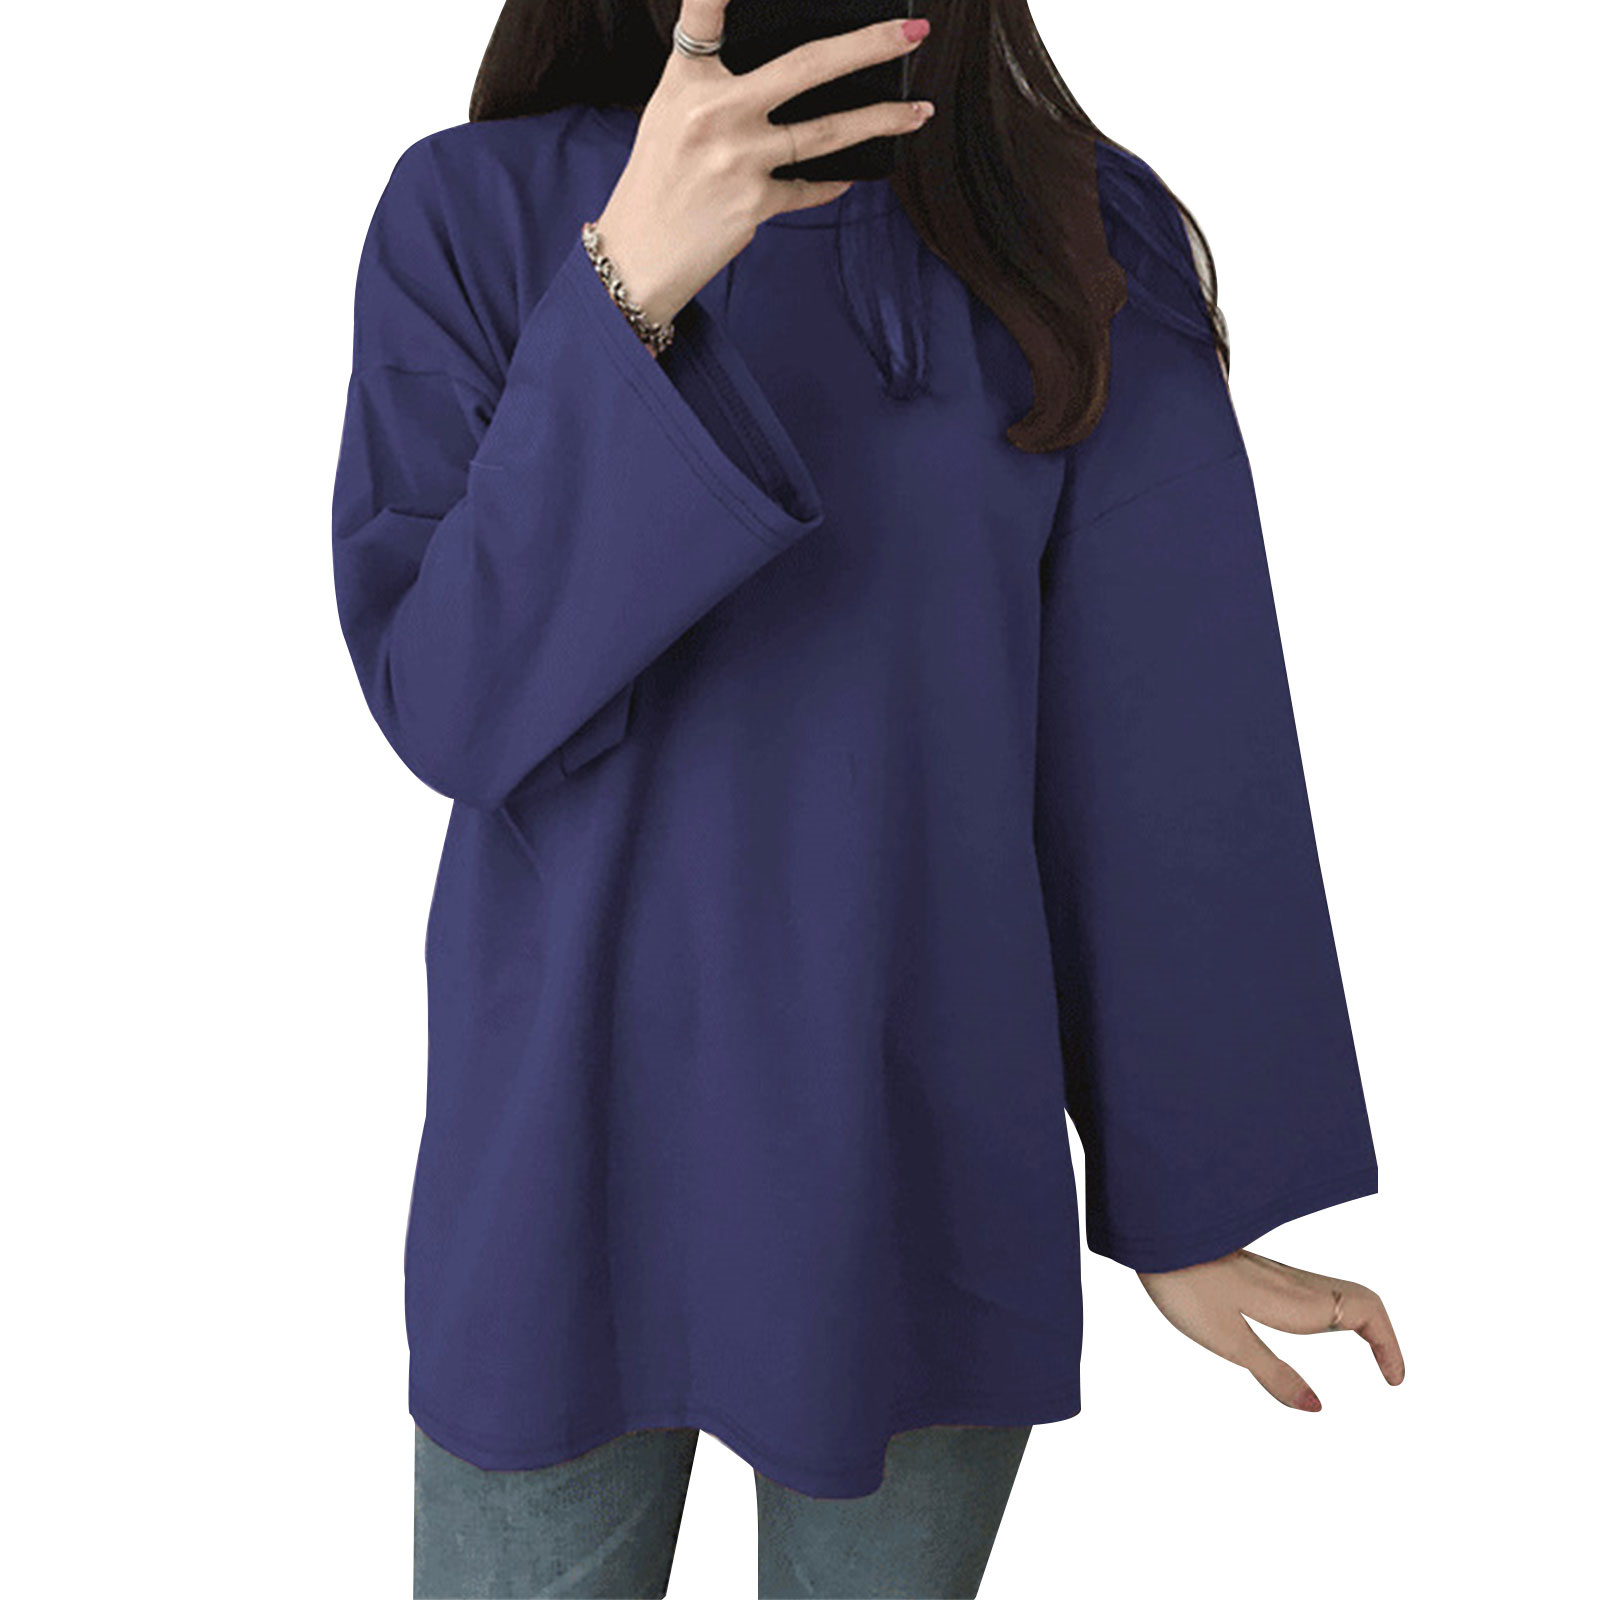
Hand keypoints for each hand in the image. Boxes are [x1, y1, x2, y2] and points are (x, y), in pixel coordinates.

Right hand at [592, 0, 934, 327]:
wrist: (638, 255)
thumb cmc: (659, 178)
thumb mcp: (671, 113)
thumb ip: (717, 80)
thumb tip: (793, 70)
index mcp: (687, 80)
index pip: (705, 11)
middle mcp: (714, 112)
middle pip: (806, 66)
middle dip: (868, 45)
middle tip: (914, 32)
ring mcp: (738, 159)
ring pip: (829, 131)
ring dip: (882, 119)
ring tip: (919, 112)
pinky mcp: (754, 203)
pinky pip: (810, 186)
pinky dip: (831, 182)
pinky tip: (850, 175)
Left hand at [1136, 1248, 1404, 1410]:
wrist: (1155, 1233)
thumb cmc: (1185, 1285)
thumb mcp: (1229, 1341)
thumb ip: (1275, 1374)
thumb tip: (1317, 1408)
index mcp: (1296, 1300)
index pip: (1365, 1312)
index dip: (1389, 1345)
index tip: (1395, 1380)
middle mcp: (1294, 1283)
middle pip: (1359, 1299)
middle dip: (1383, 1334)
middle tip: (1389, 1372)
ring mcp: (1277, 1273)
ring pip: (1335, 1291)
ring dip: (1359, 1321)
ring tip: (1366, 1355)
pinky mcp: (1259, 1271)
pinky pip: (1311, 1289)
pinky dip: (1331, 1311)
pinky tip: (1311, 1327)